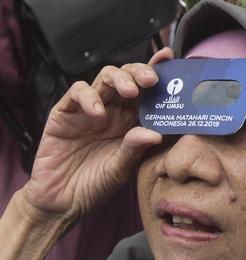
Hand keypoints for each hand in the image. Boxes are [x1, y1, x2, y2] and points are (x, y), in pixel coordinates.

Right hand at [22, 49, 170, 225]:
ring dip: (119, 79)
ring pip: (104, 78)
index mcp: (132, 120)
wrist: (62, 202)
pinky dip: (88, 96)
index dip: (158, 71)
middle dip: (140, 72)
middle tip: (150, 80)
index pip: (147, 91)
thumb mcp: (121, 169)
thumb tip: (156, 133)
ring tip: (129, 92)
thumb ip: (135, 149)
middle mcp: (113, 111)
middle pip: (127, 77)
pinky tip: (97, 112)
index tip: (169, 57)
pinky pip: (77, 93)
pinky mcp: (64, 113)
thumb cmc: (95, 185)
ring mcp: (88, 110)